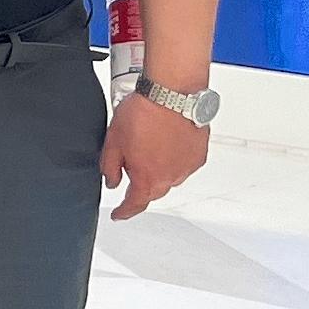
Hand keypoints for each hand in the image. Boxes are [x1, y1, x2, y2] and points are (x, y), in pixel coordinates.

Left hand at [103, 89, 210, 219]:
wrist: (172, 94)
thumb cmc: (143, 113)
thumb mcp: (113, 141)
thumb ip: (109, 167)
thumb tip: (112, 182)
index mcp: (147, 179)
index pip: (134, 205)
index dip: (124, 212)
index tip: (119, 214)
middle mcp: (171, 178)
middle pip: (152, 191)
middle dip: (140, 185)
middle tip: (130, 167)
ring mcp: (187, 167)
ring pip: (169, 177)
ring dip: (158, 169)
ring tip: (149, 144)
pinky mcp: (199, 155)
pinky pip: (183, 164)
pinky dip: (174, 159)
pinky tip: (166, 142)